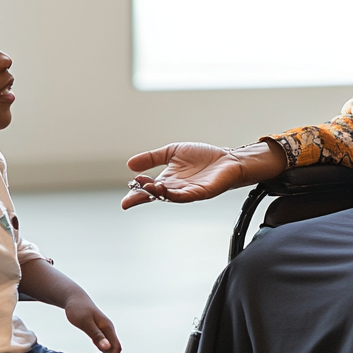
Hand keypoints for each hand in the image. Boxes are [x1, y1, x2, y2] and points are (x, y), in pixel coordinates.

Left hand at [64, 293, 121, 352]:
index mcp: (108, 328)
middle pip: (115, 351)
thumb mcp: (85, 323)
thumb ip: (96, 336)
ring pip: (110, 350)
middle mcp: (109, 330)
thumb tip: (107, 348)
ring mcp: (105, 332)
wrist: (74, 299)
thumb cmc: (78, 310)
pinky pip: (104, 348)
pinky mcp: (99, 332)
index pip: (115, 349)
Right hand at [121, 141, 286, 207]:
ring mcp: (189, 191)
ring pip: (169, 196)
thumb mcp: (171, 152)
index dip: (136, 194)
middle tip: (131, 197)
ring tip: (147, 187)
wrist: (227, 159)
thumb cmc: (203, 157)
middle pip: (156, 195)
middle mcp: (176, 188)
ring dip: (157, 193)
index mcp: (168, 179)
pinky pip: (186, 195)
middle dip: (143, 196)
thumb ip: (152, 158)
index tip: (125, 200)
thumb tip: (129, 165)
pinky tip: (166, 190)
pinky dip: (175, 194)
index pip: (148, 189)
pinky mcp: (202, 191)